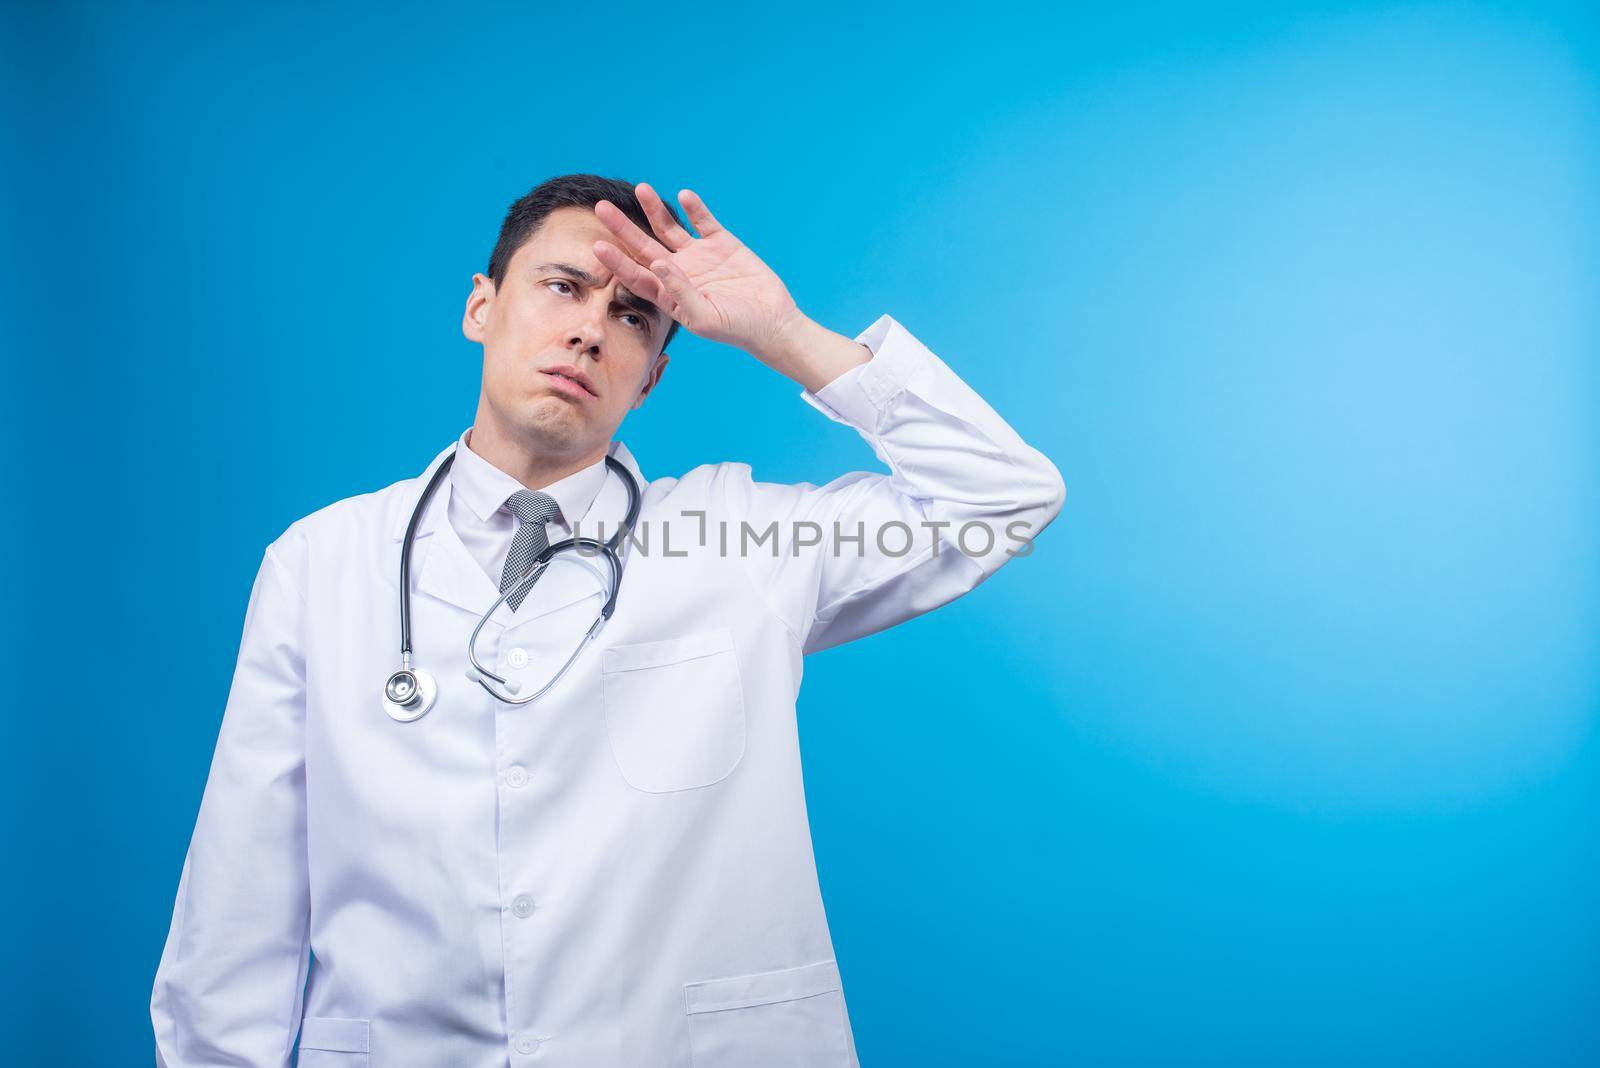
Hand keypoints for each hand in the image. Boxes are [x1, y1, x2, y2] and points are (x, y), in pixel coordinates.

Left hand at [591, 184, 804, 363]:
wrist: (772, 321)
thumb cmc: (735, 329)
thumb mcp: (705, 318)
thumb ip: (680, 292)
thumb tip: (659, 264)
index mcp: (669, 294)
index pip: (635, 275)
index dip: (617, 261)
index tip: (598, 246)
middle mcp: (678, 272)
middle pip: (644, 246)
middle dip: (623, 227)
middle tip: (602, 208)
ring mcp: (699, 256)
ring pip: (670, 228)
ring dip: (654, 210)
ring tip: (641, 188)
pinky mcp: (722, 243)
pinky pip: (704, 221)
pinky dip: (695, 208)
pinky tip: (684, 195)